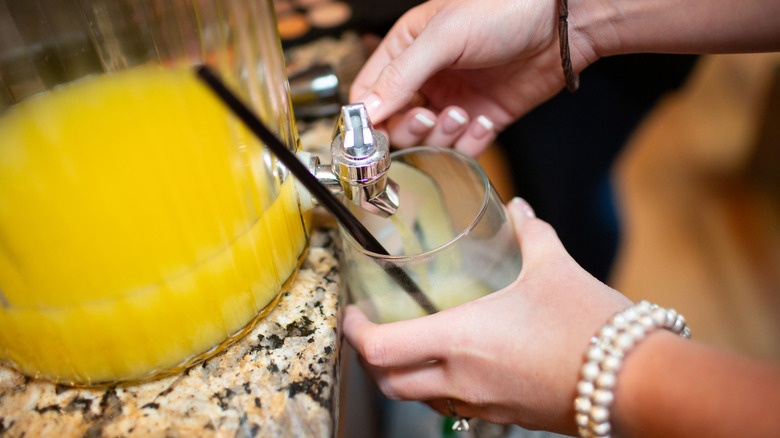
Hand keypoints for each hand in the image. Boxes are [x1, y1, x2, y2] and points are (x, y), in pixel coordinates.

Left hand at [342, 198, 630, 434]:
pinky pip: (453, 406)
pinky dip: (437, 386)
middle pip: (389, 382)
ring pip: (418, 398)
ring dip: (402, 374)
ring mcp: (481, 403)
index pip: (382, 349)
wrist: (634, 382)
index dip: (356, 332)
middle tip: (373, 330)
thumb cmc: (589, 326)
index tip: (354, 313)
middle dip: (371, 358)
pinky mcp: (503, 415)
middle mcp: (462, 379)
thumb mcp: (553, 267)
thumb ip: (528, 233)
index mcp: (461, 340)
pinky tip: (455, 362)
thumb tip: (516, 210)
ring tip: (408, 344)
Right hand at [349, 0, 596, 155]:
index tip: (369, 139)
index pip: (369, 92)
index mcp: (407, 49)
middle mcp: (427, 78)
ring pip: (428, 140)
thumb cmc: (505, 10)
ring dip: (442, 136)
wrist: (564, 25)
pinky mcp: (482, 118)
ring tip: (463, 114)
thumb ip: (401, 74)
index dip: (367, 118)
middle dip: (409, 129)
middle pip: (396, 124)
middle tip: (429, 118)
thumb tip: (365, 110)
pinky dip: (470, 144)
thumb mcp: (444, 36)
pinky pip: (463, 148)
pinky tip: (484, 121)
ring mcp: (455, 99)